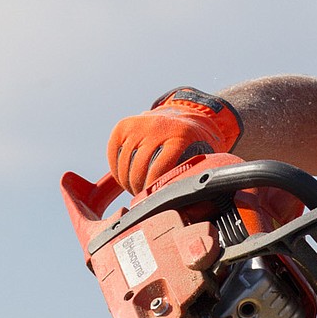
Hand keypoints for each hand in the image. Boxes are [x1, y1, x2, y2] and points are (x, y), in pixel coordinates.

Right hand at [107, 86, 241, 193]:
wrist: (184, 114)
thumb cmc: (196, 143)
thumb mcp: (204, 155)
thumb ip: (196, 174)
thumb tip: (190, 203)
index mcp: (179, 136)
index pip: (159, 170)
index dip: (153, 190)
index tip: (154, 202)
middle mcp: (156, 127)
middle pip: (138, 169)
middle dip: (139, 190)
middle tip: (144, 199)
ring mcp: (138, 124)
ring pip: (124, 164)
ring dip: (127, 183)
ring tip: (135, 191)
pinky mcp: (124, 125)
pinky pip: (113, 153)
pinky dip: (116, 170)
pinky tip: (124, 179)